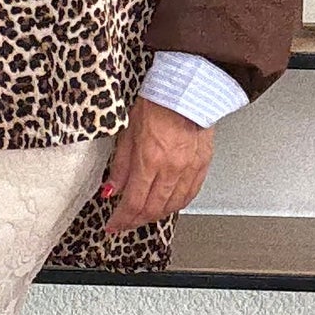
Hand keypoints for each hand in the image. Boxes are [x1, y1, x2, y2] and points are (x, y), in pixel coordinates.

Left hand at [98, 96, 213, 237]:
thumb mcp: (128, 132)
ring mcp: (189, 168)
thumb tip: (111, 189)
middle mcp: (171, 168)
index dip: (121, 219)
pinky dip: (176, 205)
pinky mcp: (202, 165)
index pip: (133, 202)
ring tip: (143, 216)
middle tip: (125, 223)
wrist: (186, 90)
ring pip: (172, 206)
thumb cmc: (158, 103)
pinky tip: (167, 205)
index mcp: (150, 159)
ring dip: (155, 215)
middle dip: (135, 221)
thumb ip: (120, 166)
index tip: (113, 224)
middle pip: (152, 209)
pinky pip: (189, 195)